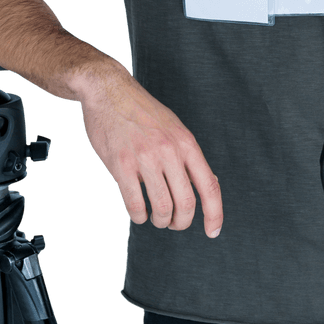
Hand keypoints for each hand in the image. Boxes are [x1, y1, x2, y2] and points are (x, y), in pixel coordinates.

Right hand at [78, 59, 222, 237]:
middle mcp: (169, 151)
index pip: (209, 185)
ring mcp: (145, 158)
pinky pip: (135, 204)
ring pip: (162, 208)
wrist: (109, 91)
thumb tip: (207, 184)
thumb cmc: (142, 111)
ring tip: (156, 218)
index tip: (212, 232)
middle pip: (186, 203)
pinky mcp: (121, 164)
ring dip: (160, 221)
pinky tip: (139, 213)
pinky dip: (139, 216)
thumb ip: (188, 155)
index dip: (215, 214)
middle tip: (174, 224)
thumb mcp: (174, 127)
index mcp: (186, 142)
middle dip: (182, 223)